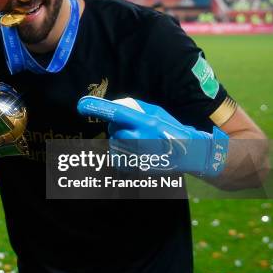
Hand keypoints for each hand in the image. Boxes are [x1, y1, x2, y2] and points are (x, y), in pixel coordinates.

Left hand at [77, 96, 228, 176]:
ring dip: (120, 140)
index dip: (98, 108)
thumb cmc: (172, 130)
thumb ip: (136, 109)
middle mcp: (142, 139)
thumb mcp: (157, 113)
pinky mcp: (136, 168)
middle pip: (114, 130)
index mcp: (148, 123)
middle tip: (132, 128)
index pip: (118, 113)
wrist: (190, 155)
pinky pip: (116, 157)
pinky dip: (121, 153)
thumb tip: (114, 105)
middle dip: (118, 127)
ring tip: (137, 141)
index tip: (81, 105)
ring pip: (114, 144)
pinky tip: (134, 151)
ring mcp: (139, 156)